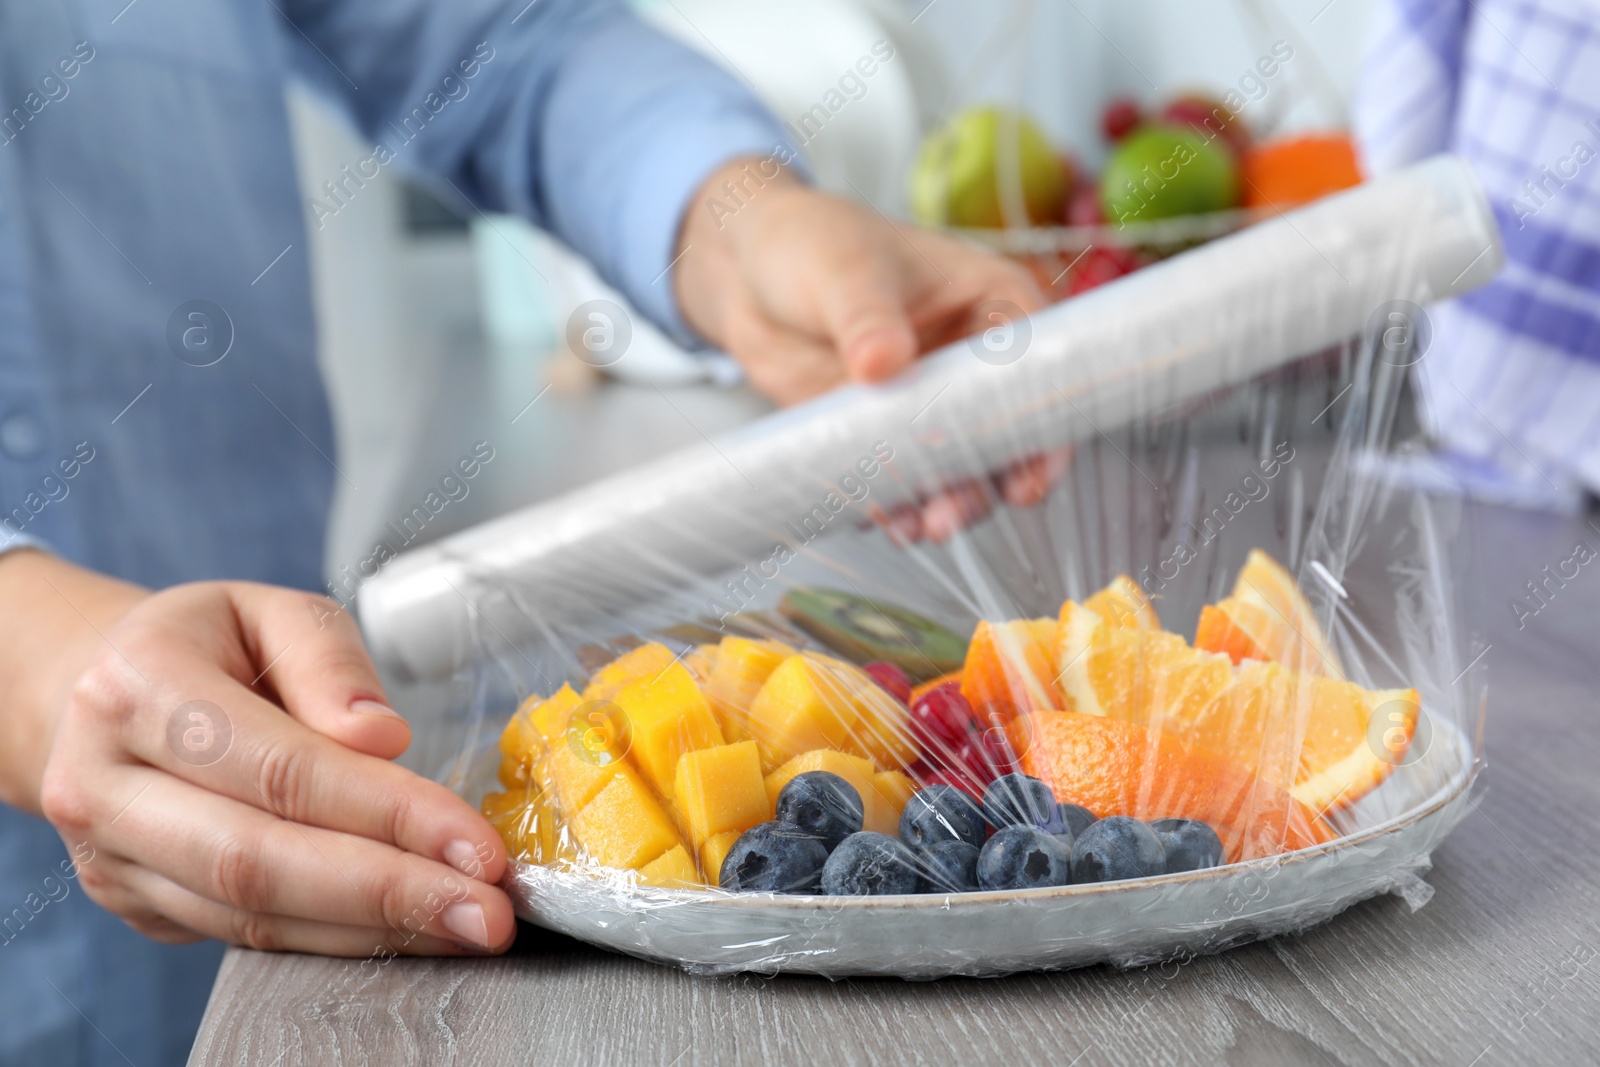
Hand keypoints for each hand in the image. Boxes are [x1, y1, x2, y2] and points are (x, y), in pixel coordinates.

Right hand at [3, 551, 514, 956]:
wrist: (98, 691)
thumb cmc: (209, 645)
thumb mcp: (272, 611)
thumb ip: (330, 662)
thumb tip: (383, 737)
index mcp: (138, 687)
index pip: (280, 767)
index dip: (386, 810)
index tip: (475, 842)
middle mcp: (105, 782)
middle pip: (257, 859)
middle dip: (389, 892)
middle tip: (487, 912)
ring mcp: (110, 856)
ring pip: (251, 915)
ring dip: (372, 931)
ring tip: (466, 927)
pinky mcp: (135, 905)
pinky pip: (246, 936)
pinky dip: (337, 941)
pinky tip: (408, 934)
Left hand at [674, 157, 1063, 539]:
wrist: (746, 273)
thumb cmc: (812, 243)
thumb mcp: (844, 270)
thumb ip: (867, 318)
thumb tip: (884, 363)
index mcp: (990, 304)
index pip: (1038, 367)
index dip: (1043, 424)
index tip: (1026, 475)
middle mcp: (970, 364)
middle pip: (1004, 433)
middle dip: (986, 482)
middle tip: (953, 515)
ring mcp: (928, 406)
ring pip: (956, 467)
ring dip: (944, 503)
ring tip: (918, 528)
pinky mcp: (883, 437)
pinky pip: (900, 482)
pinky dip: (893, 506)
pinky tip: (881, 519)